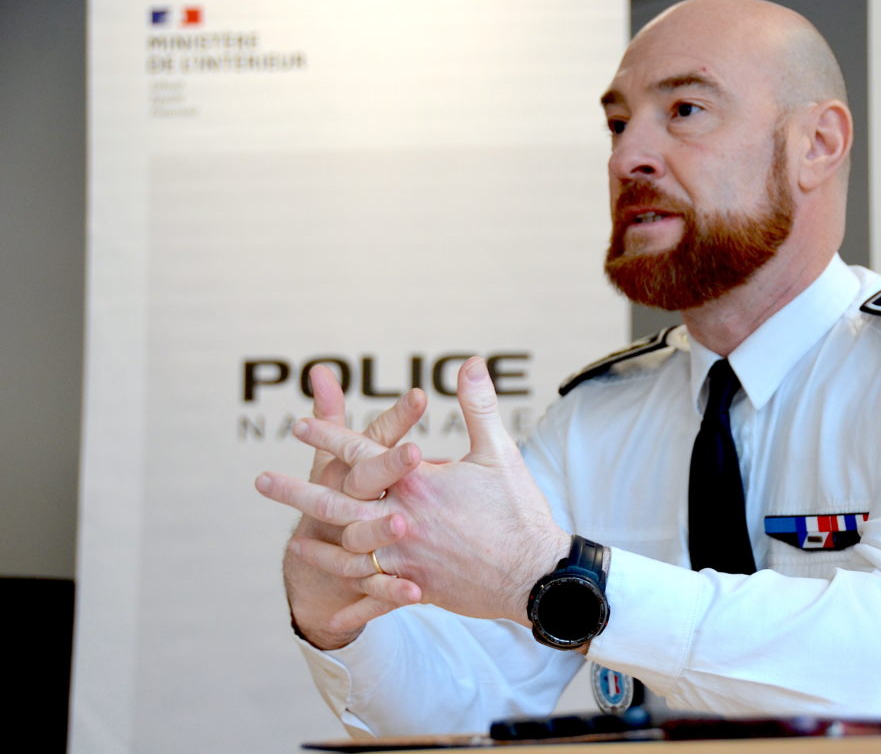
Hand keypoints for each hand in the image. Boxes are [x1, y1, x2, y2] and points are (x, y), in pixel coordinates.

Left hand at [260, 358, 568, 634]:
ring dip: (318, 544)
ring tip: (292, 542)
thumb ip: (477, 405)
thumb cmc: (519, 511)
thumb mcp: (499, 452)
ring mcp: (407, 556)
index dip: (330, 437)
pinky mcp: (419, 585)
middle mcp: (404, 521)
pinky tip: (339, 602)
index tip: (299, 424)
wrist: (534, 574)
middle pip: (339, 504)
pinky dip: (351, 589)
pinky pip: (373, 587)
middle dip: (297, 493)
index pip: (364, 454)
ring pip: (350, 551)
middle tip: (260, 482)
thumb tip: (469, 362)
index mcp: (420, 485)